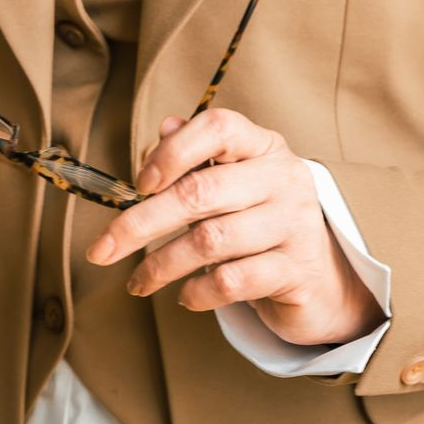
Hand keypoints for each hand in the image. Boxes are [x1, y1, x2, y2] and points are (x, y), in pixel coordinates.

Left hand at [84, 108, 382, 347]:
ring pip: (210, 240)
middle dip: (140, 223)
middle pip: (200, 192)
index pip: (218, 127)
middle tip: (102, 250)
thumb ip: (195, 158)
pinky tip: (185, 296)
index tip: (139, 185)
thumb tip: (162, 128)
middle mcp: (284, 179)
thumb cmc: (261, 224)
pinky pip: (232, 281)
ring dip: (161, 266)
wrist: (322, 280)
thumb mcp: (233, 185)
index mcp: (264, 147)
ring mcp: (295, 224)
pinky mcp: (296, 271)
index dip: (172, 151)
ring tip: (139, 282)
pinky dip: (198, 292)